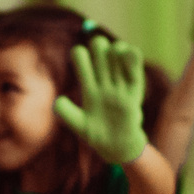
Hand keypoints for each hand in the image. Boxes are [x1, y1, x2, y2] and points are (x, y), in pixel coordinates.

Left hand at [57, 41, 148, 165]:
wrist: (118, 146)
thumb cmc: (97, 135)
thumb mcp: (80, 125)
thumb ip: (67, 113)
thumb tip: (58, 100)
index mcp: (89, 87)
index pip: (82, 62)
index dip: (80, 56)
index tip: (79, 56)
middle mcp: (104, 82)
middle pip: (100, 53)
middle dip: (98, 46)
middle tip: (99, 50)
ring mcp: (119, 85)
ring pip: (117, 57)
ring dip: (115, 49)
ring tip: (115, 51)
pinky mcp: (133, 90)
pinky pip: (135, 70)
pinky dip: (132, 58)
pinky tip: (128, 52)